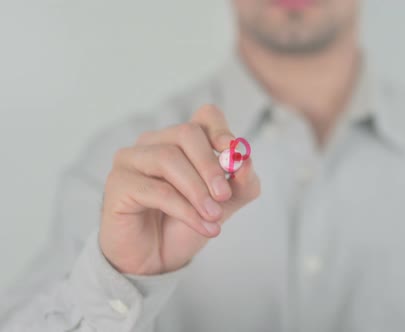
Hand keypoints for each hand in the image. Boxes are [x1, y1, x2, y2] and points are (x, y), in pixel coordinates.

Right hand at [99, 105, 259, 274]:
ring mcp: (132, 160)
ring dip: (198, 191)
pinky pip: (156, 190)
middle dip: (211, 165)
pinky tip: (203, 226)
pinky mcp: (118, 184)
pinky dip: (185, 209)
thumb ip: (242, 183)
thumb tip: (246, 162)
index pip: (205, 116)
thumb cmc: (185, 224)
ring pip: (169, 159)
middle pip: (187, 133)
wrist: (155, 259)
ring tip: (214, 217)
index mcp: (182, 141)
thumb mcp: (224, 204)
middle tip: (225, 196)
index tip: (234, 155)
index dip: (221, 131)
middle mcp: (154, 142)